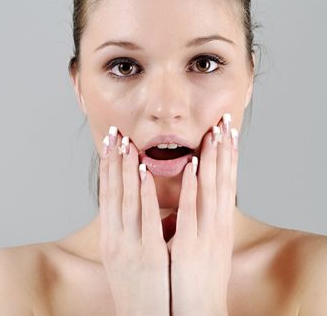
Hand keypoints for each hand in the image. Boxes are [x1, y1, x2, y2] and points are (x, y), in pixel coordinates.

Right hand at [98, 126, 169, 315]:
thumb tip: (132, 211)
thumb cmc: (136, 291)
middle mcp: (114, 239)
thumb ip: (126, 234)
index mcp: (109, 239)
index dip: (106, 168)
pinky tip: (144, 172)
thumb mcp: (123, 260)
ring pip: (126, 199)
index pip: (106, 196)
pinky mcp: (149, 254)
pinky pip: (147, 217)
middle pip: (112, 192)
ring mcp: (130, 246)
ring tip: (127, 143)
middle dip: (112, 161)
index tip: (108, 145)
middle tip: (113, 133)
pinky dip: (145, 192)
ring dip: (126, 169)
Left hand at [169, 114, 237, 315]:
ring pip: (211, 190)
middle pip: (223, 181)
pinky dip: (193, 188)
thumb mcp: (201, 247)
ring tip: (214, 131)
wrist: (197, 311)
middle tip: (226, 121)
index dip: (227, 157)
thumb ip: (196, 223)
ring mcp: (205, 235)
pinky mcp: (190, 245)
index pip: (225, 184)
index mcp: (218, 226)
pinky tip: (194, 166)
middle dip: (224, 150)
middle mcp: (216, 226)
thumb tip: (191, 202)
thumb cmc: (196, 280)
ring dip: (212, 159)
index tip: (227, 132)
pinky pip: (191, 211)